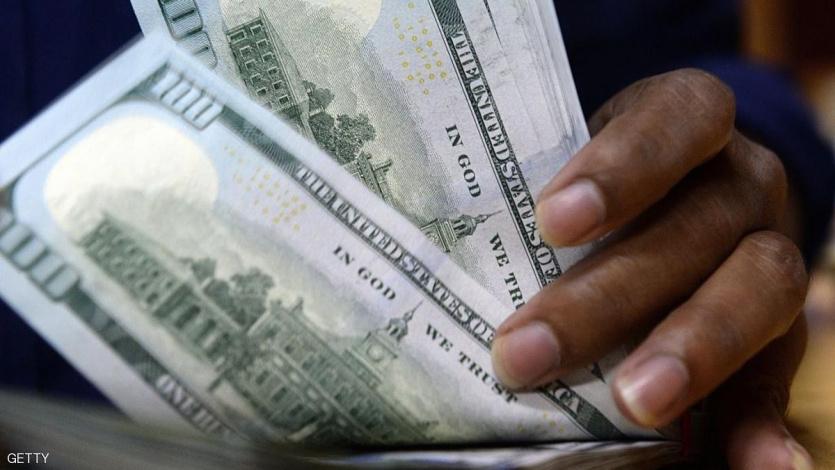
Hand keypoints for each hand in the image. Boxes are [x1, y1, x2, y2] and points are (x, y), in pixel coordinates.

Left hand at [491, 69, 813, 468]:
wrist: (676, 207)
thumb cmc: (604, 188)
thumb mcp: (580, 170)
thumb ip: (549, 208)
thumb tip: (449, 267)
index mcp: (690, 125)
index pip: (681, 117)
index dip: (625, 164)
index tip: (552, 221)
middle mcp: (741, 183)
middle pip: (695, 227)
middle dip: (611, 294)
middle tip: (529, 353)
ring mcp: (769, 252)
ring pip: (758, 288)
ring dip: (695, 349)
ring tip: (636, 402)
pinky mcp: (781, 331)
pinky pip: (783, 372)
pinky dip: (767, 419)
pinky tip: (755, 463)